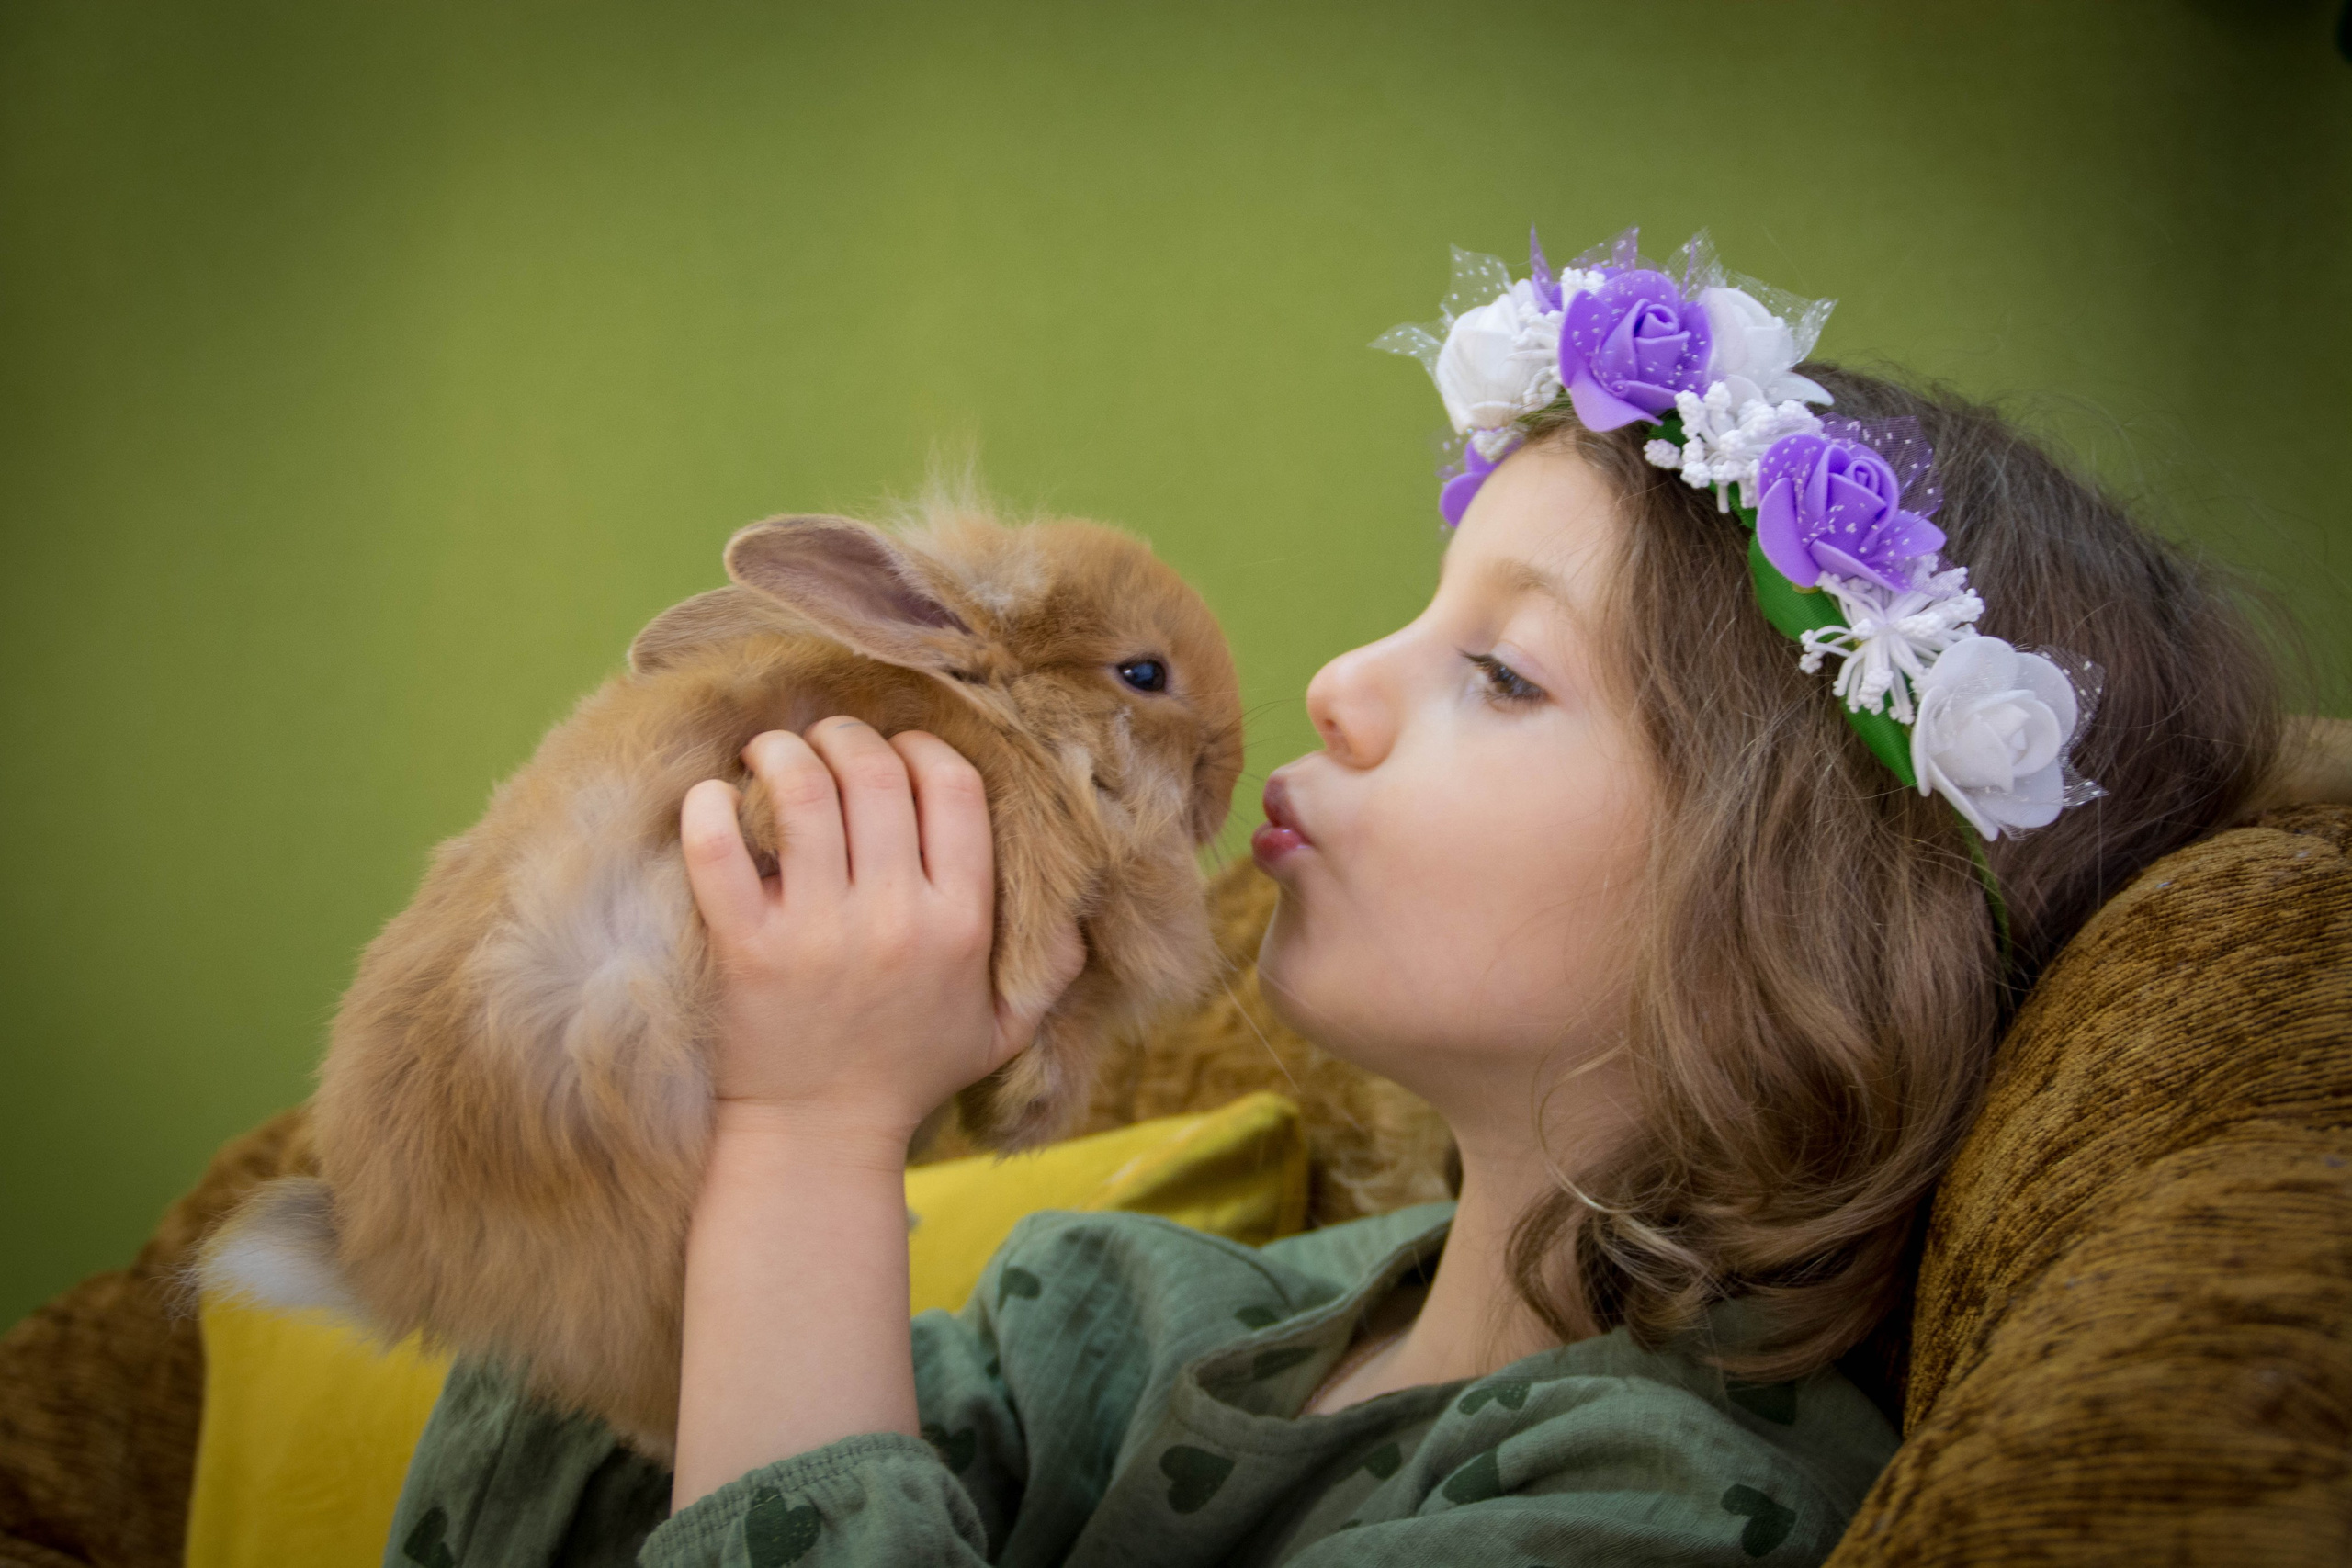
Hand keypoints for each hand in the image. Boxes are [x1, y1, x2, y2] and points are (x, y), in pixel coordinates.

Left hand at [680, 718, 1081, 1150]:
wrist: (820, 1139)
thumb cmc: (909, 1074)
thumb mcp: (1004, 1030)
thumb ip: (1051, 970)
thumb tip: (1079, 909)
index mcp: (961, 923)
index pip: (953, 789)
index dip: (924, 748)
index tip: (898, 753)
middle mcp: (895, 918)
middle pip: (874, 773)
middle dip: (848, 736)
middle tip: (827, 742)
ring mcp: (817, 932)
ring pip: (800, 793)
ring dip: (784, 752)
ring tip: (772, 753)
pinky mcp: (745, 949)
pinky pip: (719, 850)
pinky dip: (710, 807)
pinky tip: (713, 797)